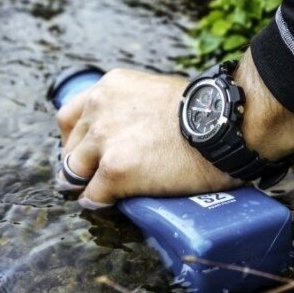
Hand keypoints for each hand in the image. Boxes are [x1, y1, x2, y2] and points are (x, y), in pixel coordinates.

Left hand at [56, 69, 240, 208]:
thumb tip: (136, 131)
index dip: (75, 139)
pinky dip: (97, 202)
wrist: (223, 124)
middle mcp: (99, 110)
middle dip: (77, 165)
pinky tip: (106, 204)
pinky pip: (93, 195)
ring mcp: (105, 141)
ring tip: (96, 194)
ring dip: (83, 185)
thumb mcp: (157, 92)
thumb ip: (135, 107)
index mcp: (108, 88)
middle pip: (70, 147)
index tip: (84, 151)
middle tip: (89, 177)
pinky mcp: (115, 171)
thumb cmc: (204, 112)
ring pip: (74, 172)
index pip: (69, 117)